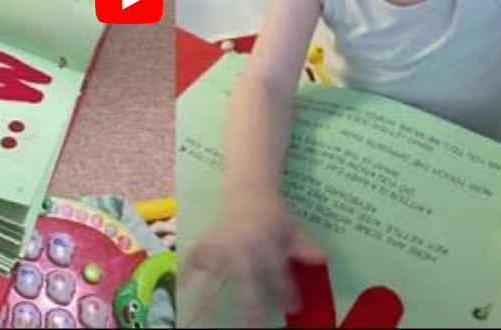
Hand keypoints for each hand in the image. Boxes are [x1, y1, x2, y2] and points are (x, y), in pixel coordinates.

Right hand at [184, 190, 325, 326]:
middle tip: (251, 328)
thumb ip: (303, 246)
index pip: (278, 276)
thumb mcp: (292, 228)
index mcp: (267, 245)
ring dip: (207, 299)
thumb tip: (322, 257)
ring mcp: (222, 245)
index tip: (292, 309)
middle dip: (249, 308)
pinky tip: (178, 290)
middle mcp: (244, 248)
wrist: (248, 185)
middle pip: (247, 283)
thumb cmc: (273, 211)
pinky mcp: (208, 240)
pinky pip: (194, 257)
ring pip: (214, 277)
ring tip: (198, 319)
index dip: (285, 294)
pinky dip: (186, 273)